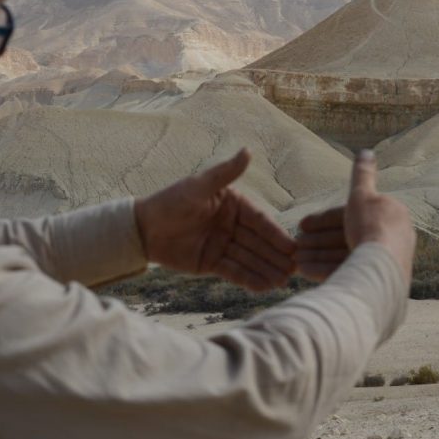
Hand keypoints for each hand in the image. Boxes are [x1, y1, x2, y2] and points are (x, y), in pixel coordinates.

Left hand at [133, 149, 295, 291]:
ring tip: (283, 283)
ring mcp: (223, 245)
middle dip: (276, 257)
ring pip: (249, 259)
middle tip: (295, 270)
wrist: (143, 228)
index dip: (276, 235)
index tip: (292, 247)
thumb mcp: (199, 186)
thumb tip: (248, 151)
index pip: (260, 221)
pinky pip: (234, 272)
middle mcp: (232, 225)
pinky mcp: (212, 263)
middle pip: (258, 243)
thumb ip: (225, 172)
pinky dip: (249, 279)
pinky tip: (264, 288)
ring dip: (267, 270)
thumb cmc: (171, 201)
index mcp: (234, 205)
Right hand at [296, 151, 414, 283]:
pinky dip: (326, 270)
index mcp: (392, 216)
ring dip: (318, 255)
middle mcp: (391, 240)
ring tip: (294, 260)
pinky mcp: (377, 283)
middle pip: (347, 237)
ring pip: (344, 255)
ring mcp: (384, 263)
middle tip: (294, 245)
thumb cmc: (371, 226)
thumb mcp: (361, 195)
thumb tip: (366, 151)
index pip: (353, 214)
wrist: (381, 267)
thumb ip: (362, 174)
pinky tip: (304, 272)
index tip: (301, 225)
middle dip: (318, 240)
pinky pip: (347, 272)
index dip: (324, 219)